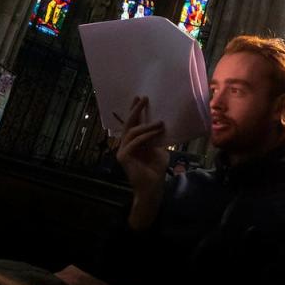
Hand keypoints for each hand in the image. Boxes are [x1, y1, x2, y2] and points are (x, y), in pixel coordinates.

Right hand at [115, 96, 169, 229]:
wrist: (152, 187)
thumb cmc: (156, 169)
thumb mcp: (159, 149)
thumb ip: (156, 138)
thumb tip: (162, 124)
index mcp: (133, 142)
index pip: (133, 123)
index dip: (135, 110)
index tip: (140, 97)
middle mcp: (125, 144)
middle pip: (129, 124)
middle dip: (136, 110)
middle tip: (143, 98)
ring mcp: (122, 150)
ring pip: (133, 131)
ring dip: (147, 125)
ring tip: (160, 122)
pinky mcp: (123, 157)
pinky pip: (135, 142)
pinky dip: (147, 135)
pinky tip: (156, 131)